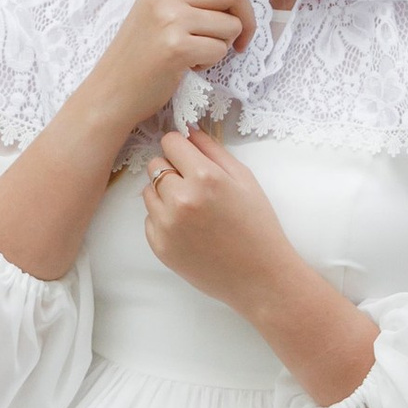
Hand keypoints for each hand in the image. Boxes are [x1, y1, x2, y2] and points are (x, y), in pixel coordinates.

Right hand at [90, 0, 252, 139]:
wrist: (112, 88)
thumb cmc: (142, 51)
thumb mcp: (166, 9)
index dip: (236, 3)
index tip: (229, 23)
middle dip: (243, 20)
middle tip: (233, 41)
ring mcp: (170, 18)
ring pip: (231, 26)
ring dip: (221, 45)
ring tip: (193, 53)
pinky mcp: (176, 47)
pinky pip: (219, 50)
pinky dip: (209, 62)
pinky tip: (186, 65)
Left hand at [138, 126, 379, 403]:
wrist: (260, 277)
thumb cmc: (258, 225)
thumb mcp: (245, 179)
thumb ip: (214, 150)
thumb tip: (189, 131)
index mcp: (204, 177)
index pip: (169, 142)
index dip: (180, 147)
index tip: (188, 156)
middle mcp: (180, 199)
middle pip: (155, 165)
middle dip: (172, 169)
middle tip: (194, 185)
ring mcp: (166, 225)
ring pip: (148, 191)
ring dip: (164, 194)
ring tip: (193, 209)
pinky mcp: (159, 246)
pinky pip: (149, 219)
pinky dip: (163, 219)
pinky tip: (189, 229)